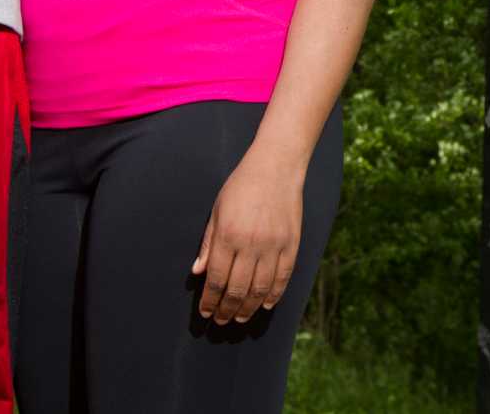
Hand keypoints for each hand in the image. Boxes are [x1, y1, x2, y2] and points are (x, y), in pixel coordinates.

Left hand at [191, 151, 303, 324]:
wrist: (276, 167)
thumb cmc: (241, 186)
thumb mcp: (217, 211)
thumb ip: (208, 244)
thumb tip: (197, 272)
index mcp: (228, 235)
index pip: (217, 279)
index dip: (210, 300)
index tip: (205, 312)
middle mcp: (251, 244)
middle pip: (238, 290)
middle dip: (227, 310)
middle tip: (221, 321)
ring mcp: (274, 245)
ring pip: (260, 289)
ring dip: (249, 308)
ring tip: (240, 318)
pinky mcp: (291, 244)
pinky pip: (283, 277)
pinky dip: (274, 295)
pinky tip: (265, 305)